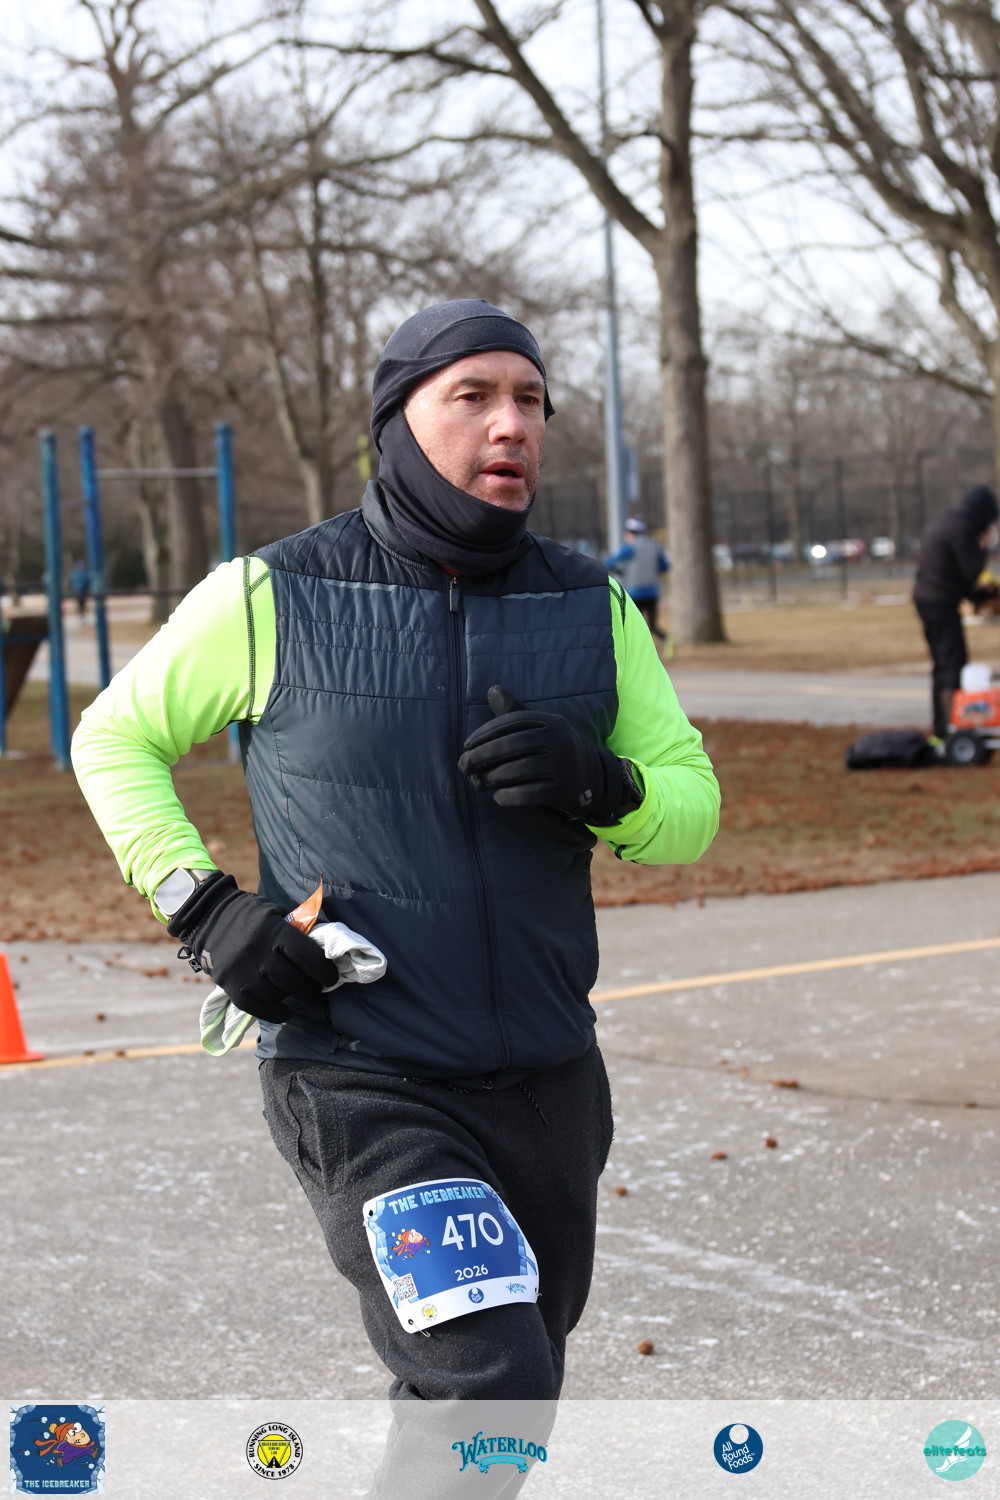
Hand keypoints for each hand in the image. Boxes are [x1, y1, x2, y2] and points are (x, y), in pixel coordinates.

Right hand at [167, 871, 340, 1022]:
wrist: (209, 918)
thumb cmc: (250, 916)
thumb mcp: (275, 914)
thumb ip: (296, 931)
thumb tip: (323, 950)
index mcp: (275, 931)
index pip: (308, 956)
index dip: (324, 970)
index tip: (330, 978)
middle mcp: (259, 952)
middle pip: (295, 980)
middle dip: (311, 987)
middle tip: (316, 987)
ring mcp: (244, 970)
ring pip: (277, 994)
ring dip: (291, 996)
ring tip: (296, 991)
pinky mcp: (230, 985)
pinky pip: (257, 1008)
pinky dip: (274, 1013)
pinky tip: (284, 1012)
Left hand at [458, 684, 634, 823]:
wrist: (592, 775)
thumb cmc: (554, 749)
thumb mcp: (540, 727)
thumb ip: (515, 711)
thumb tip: (492, 690)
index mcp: (550, 721)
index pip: (513, 722)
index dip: (486, 733)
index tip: (466, 745)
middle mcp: (558, 740)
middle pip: (514, 745)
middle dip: (483, 755)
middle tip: (463, 766)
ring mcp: (563, 765)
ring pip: (522, 769)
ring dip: (494, 777)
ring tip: (478, 782)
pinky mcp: (564, 789)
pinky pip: (532, 794)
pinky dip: (510, 796)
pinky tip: (497, 797)